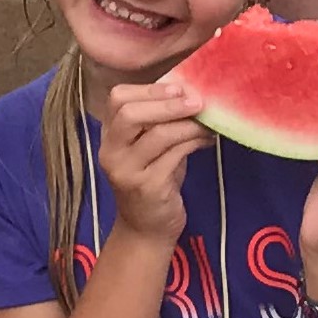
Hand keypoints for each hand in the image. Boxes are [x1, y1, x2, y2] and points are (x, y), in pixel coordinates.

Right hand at [99, 75, 208, 244]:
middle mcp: (111, 153)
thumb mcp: (151, 148)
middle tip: (198, 101)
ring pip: (157, 134)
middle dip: (168, 103)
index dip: (150, 89)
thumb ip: (159, 122)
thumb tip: (191, 91)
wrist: (147, 229)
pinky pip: (175, 154)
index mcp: (109, 137)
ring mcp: (126, 171)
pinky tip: (209, 140)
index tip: (179, 88)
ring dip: (188, 124)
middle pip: (130, 113)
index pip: (117, 99)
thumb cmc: (153, 182)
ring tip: (208, 123)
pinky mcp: (148, 187)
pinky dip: (196, 141)